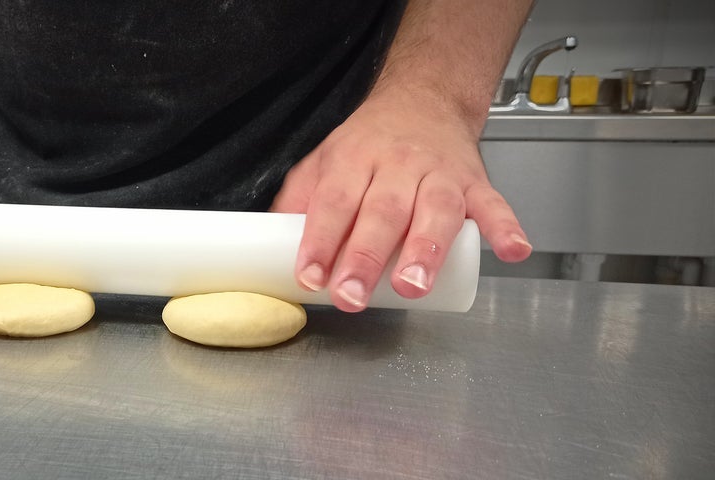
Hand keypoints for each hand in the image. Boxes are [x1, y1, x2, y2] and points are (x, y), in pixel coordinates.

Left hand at [271, 94, 531, 311]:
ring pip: (434, 210)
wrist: (423, 101)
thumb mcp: (323, 163)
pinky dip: (504, 228)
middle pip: (381, 212)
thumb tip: (268, 251)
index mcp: (353, 161)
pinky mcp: (475, 183)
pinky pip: (493, 205)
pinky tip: (510, 251)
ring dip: (425, 249)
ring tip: (414, 285)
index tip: (310, 276)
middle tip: (352, 295)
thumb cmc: (367, 145)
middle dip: (366, 257)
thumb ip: (299, 204)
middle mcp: (396, 165)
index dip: (320, 241)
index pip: (333, 203)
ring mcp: (439, 173)